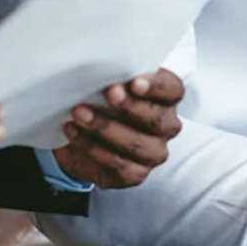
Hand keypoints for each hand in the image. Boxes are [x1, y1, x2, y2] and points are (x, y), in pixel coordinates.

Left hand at [53, 69, 183, 189]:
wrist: (82, 136)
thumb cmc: (101, 103)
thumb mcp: (109, 84)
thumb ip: (113, 77)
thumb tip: (100, 71)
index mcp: (167, 99)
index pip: (172, 90)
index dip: (156, 86)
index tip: (135, 82)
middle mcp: (166, 127)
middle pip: (157, 119)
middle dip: (130, 106)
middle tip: (108, 93)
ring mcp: (153, 153)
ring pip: (137, 144)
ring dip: (105, 128)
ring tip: (79, 113)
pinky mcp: (135, 174)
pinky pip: (118, 165)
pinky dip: (92, 148)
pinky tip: (74, 134)